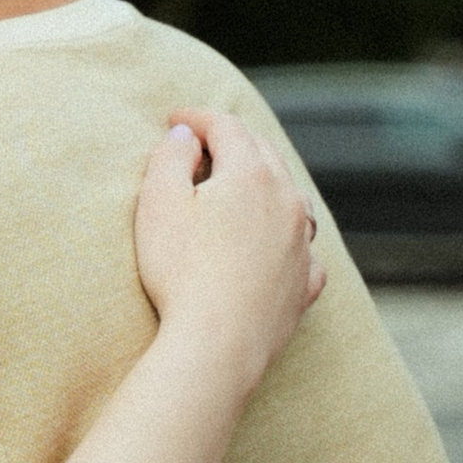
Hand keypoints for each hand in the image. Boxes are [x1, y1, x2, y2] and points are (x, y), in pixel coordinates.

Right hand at [134, 111, 323, 383]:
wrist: (216, 345)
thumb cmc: (181, 272)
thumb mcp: (158, 203)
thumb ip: (170, 157)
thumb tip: (186, 135)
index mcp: (252, 174)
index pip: (226, 127)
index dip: (197, 117)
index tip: (173, 119)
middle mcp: (288, 202)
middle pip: (263, 154)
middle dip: (232, 142)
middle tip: (201, 144)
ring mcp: (302, 245)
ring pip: (292, 197)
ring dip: (266, 184)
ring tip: (241, 188)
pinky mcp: (304, 284)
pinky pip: (304, 249)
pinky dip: (288, 238)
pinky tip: (278, 246)